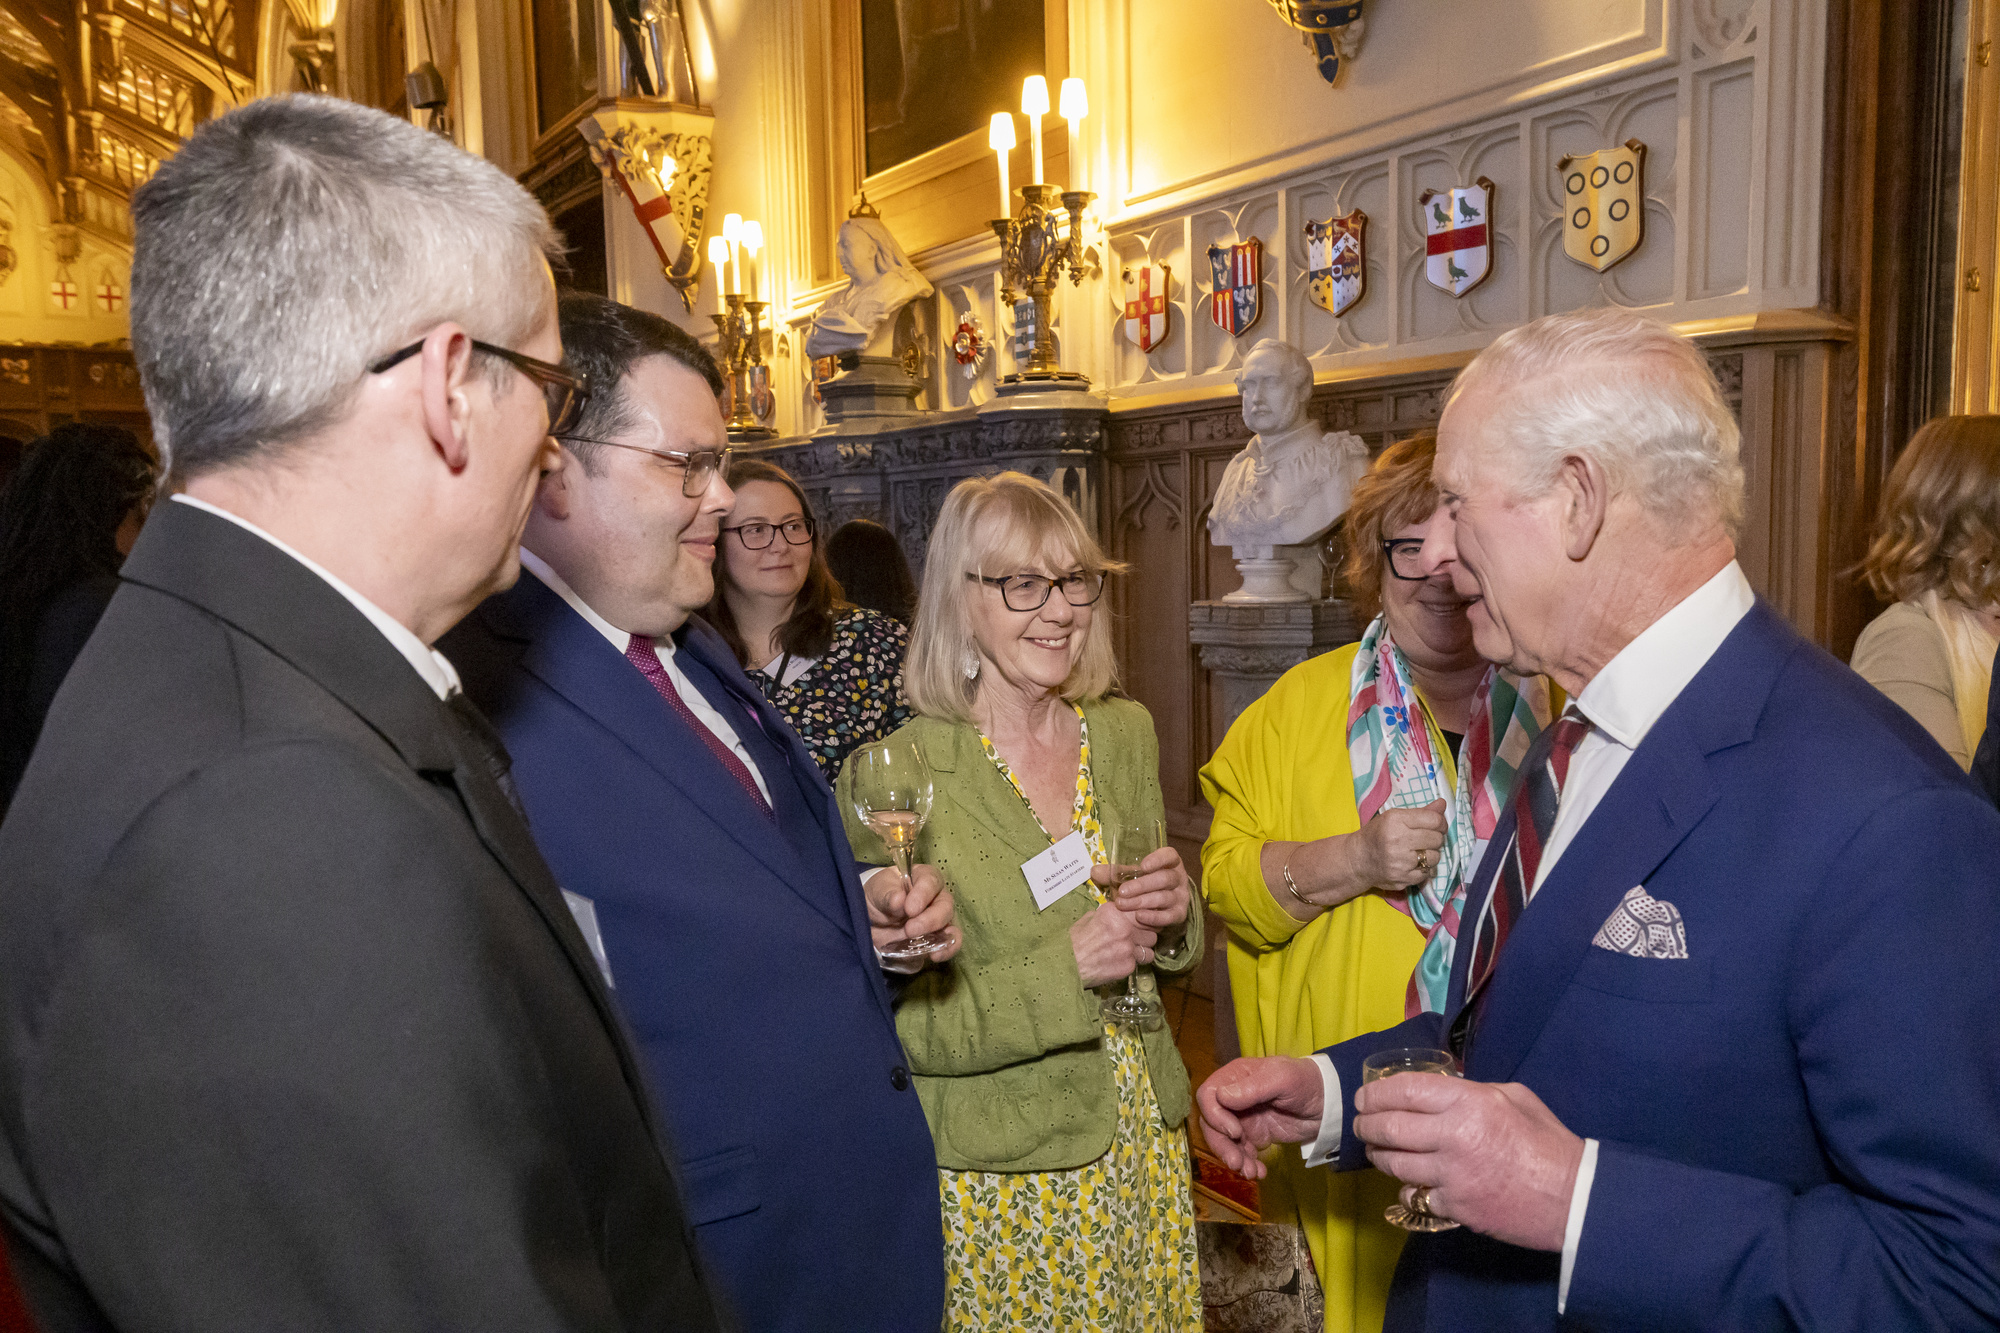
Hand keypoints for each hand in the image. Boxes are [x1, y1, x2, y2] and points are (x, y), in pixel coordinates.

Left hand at [863, 864, 960, 965]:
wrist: (872, 919)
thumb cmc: (879, 896)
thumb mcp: (877, 891)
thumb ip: (887, 895)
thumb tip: (899, 900)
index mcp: (922, 878)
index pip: (930, 881)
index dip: (923, 894)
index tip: (909, 909)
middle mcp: (936, 896)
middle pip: (944, 905)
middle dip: (930, 919)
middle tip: (910, 930)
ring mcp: (939, 918)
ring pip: (950, 924)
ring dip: (941, 936)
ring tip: (929, 948)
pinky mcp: (937, 938)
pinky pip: (949, 943)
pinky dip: (947, 950)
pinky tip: (935, 955)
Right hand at [1069, 899, 1156, 987]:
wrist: (1065, 965)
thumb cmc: (1072, 942)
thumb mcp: (1087, 920)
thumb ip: (1105, 916)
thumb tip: (1117, 915)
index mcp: (1114, 912)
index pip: (1142, 911)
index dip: (1142, 919)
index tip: (1140, 923)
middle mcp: (1125, 927)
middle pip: (1151, 930)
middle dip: (1144, 935)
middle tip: (1136, 940)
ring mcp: (1128, 947)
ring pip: (1150, 948)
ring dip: (1142, 951)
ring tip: (1129, 953)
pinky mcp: (1128, 965)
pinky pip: (1140, 963)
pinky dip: (1132, 964)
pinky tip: (1120, 964)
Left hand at [1091, 845, 1189, 930]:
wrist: (1157, 910)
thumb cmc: (1142, 886)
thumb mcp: (1130, 877)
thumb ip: (1114, 873)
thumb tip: (1094, 871)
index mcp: (1169, 864)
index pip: (1170, 856)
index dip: (1158, 859)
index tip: (1143, 866)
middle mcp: (1178, 879)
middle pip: (1165, 879)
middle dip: (1142, 885)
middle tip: (1122, 892)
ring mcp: (1181, 897)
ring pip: (1165, 897)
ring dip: (1142, 901)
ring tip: (1123, 905)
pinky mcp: (1179, 915)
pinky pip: (1169, 917)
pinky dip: (1154, 917)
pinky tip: (1139, 917)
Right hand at [1194, 1056, 1323, 1179]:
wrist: (1330, 1104)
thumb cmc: (1306, 1082)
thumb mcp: (1282, 1079)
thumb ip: (1252, 1088)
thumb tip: (1221, 1097)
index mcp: (1235, 1077)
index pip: (1208, 1095)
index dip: (1215, 1116)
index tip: (1235, 1132)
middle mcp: (1234, 1098)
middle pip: (1211, 1122)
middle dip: (1221, 1145)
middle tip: (1237, 1163)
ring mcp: (1243, 1118)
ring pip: (1223, 1141)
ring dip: (1233, 1159)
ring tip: (1250, 1173)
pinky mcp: (1255, 1136)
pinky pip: (1241, 1153)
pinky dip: (1247, 1165)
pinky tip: (1259, 1172)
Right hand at [1353, 799, 1447, 891]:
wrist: (1357, 859)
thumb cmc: (1377, 834)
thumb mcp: (1394, 817)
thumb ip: (1420, 812)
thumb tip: (1443, 804)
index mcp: (1395, 821)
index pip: (1433, 820)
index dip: (1441, 822)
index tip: (1438, 825)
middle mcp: (1397, 841)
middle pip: (1436, 839)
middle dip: (1436, 838)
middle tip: (1427, 839)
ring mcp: (1400, 862)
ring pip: (1435, 857)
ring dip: (1431, 854)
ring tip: (1419, 851)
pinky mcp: (1402, 879)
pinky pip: (1427, 873)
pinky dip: (1424, 868)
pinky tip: (1414, 863)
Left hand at [1353, 1073, 1582, 1251]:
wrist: (1573, 1198)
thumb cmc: (1547, 1142)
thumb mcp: (1514, 1098)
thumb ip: (1473, 1092)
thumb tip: (1441, 1091)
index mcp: (1469, 1102)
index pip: (1406, 1090)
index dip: (1377, 1092)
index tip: (1365, 1096)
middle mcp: (1453, 1135)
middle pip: (1390, 1127)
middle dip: (1367, 1124)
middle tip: (1361, 1124)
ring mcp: (1450, 1174)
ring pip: (1395, 1163)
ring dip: (1379, 1155)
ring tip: (1375, 1148)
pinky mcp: (1454, 1207)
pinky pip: (1415, 1195)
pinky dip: (1407, 1188)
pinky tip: (1407, 1182)